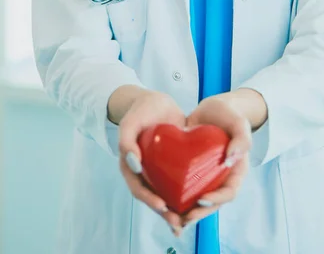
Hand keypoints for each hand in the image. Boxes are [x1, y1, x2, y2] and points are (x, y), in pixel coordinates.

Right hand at [116, 89, 185, 235]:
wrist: (158, 102)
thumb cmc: (141, 111)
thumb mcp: (130, 122)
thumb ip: (126, 140)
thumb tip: (134, 164)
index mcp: (131, 165)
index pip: (138, 188)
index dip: (149, 198)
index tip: (162, 204)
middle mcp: (144, 172)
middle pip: (153, 197)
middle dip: (164, 212)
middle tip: (178, 222)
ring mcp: (159, 171)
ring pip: (166, 194)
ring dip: (175, 209)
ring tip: (187, 221)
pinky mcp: (173, 167)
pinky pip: (178, 184)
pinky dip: (185, 196)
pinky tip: (197, 204)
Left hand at [177, 91, 263, 232]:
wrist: (212, 109)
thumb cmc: (229, 115)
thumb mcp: (239, 123)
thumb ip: (242, 139)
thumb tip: (231, 158)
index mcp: (234, 171)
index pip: (229, 192)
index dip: (217, 199)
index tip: (202, 199)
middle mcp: (219, 178)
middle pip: (211, 202)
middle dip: (198, 213)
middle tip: (183, 218)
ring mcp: (204, 177)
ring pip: (195, 200)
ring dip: (184, 212)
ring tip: (170, 218)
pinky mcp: (189, 172)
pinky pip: (182, 188)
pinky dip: (173, 197)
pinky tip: (160, 203)